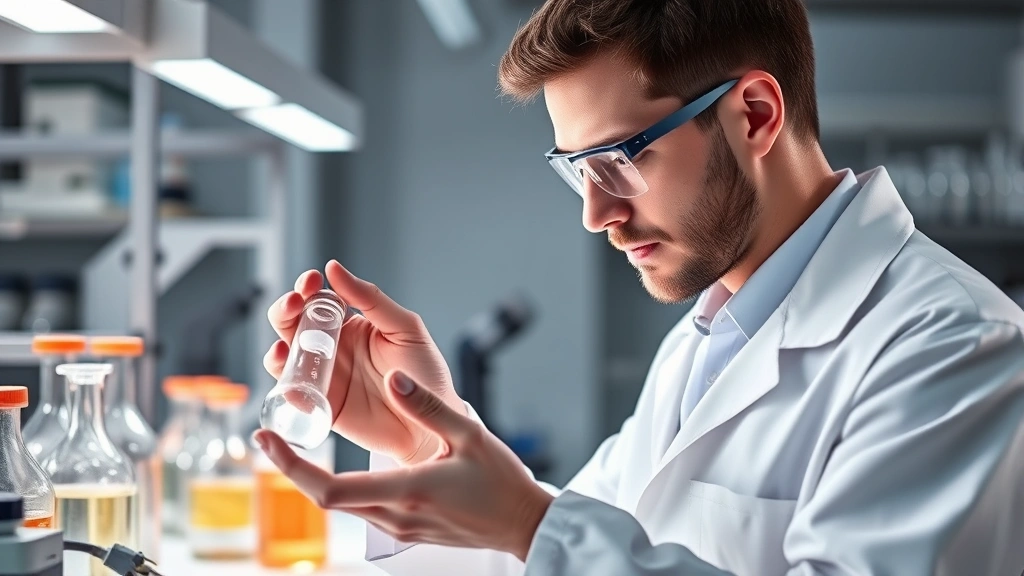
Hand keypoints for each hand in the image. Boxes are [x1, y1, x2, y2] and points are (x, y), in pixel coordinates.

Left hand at [253, 371, 553, 561]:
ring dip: (314, 478)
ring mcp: (398, 528)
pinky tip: (340, 466)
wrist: (522, 523)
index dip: (292, 466)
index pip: (332, 488)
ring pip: (341, 504)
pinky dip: (341, 486)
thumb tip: (395, 378)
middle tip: (268, 438)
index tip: (267, 440)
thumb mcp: (469, 435)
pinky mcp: (405, 530)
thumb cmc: (502, 481)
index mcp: (408, 490)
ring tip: (298, 446)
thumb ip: (428, 407)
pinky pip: (361, 508)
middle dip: (292, 469)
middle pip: (325, 499)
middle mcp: (396, 515)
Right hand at [266, 260, 463, 463]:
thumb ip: (371, 299)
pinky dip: (283, 382)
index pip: (320, 299)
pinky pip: (292, 392)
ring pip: (286, 355)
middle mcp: (332, 348)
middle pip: (294, 323)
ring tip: (285, 344)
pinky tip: (288, 372)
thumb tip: (334, 268)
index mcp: (351, 325)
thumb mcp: (404, 328)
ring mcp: (323, 376)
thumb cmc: (424, 372)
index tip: (311, 281)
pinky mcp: (320, 405)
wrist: (431, 423)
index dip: (309, 287)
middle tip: (293, 304)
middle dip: (286, 310)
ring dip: (278, 345)